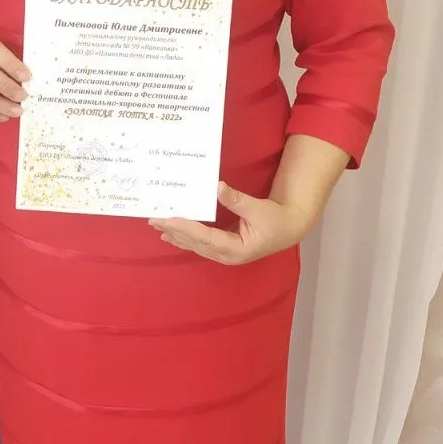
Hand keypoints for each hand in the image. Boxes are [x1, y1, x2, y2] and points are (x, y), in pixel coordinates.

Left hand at [149, 181, 314, 265]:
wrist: (289, 229)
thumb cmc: (276, 220)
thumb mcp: (259, 208)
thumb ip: (238, 200)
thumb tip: (218, 187)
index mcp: (236, 249)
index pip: (205, 237)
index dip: (185, 228)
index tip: (168, 219)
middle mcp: (227, 256)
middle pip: (195, 243)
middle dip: (174, 231)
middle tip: (154, 219)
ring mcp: (224, 255)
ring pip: (195, 245)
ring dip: (176, 235)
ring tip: (158, 226)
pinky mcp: (223, 249)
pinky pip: (200, 244)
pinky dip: (185, 237)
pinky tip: (172, 233)